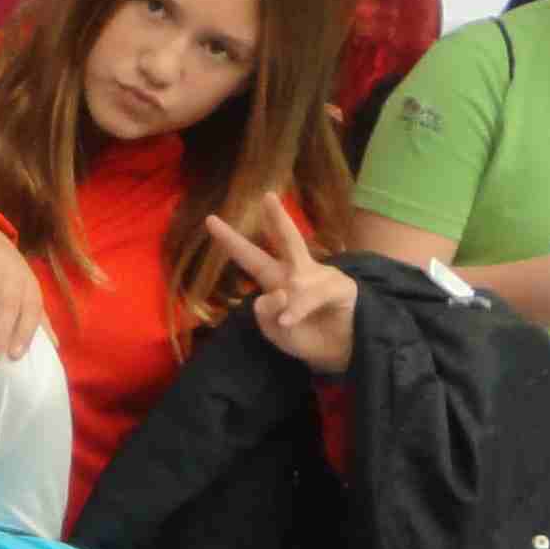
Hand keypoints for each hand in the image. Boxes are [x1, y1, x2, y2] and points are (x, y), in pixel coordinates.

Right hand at [0, 225, 51, 362]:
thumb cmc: (1, 271)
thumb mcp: (21, 290)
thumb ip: (34, 317)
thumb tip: (54, 345)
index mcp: (28, 283)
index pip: (31, 309)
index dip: (24, 332)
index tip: (14, 356)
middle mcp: (13, 271)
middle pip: (8, 304)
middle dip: (0, 331)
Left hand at [203, 201, 355, 377]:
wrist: (338, 353)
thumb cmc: (305, 337)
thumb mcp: (274, 331)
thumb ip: (266, 315)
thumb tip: (277, 293)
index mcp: (275, 280)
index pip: (250, 257)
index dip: (230, 240)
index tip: (209, 219)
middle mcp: (297, 272)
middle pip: (287, 239)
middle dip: (279, 217)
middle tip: (268, 196)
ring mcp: (320, 277)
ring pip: (300, 276)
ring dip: (293, 295)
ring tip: (287, 321)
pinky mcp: (340, 287)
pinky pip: (314, 294)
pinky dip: (299, 309)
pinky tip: (290, 320)